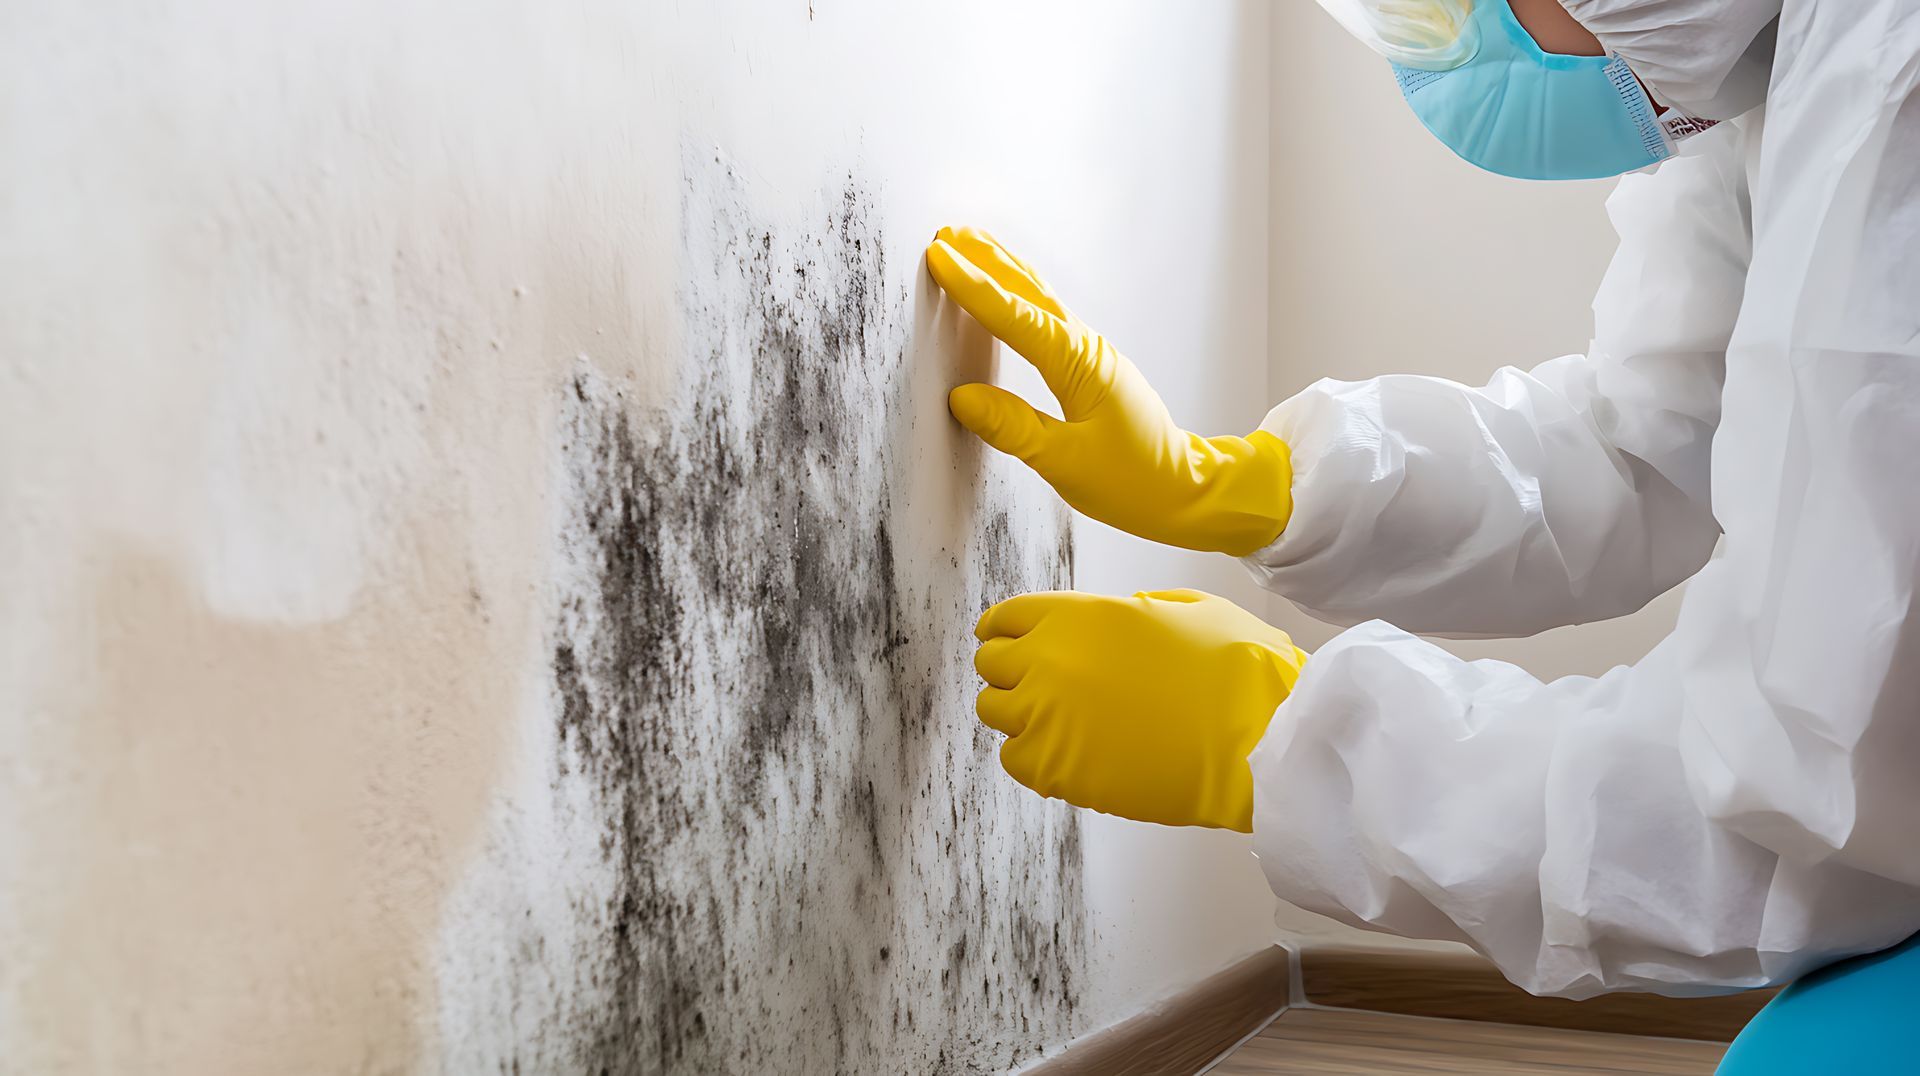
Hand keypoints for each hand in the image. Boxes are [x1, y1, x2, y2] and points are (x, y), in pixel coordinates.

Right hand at [927, 226, 1293, 556]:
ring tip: (972, 242)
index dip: (974, 288)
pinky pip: (1048, 318)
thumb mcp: (1066, 463)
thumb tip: (962, 398)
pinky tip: (1012, 292)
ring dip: (1004, 269)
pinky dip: (1022, 296)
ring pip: (1041, 299)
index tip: (941, 256)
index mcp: (1080, 366)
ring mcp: (1091, 355)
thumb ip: (1012, 428)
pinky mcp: (1090, 367)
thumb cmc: (1133, 481)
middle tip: (946, 232)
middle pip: (1030, 292)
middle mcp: (1087, 350)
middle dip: (986, 260)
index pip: (1017, 318)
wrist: (1185, 489)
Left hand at [971, 588, 1307, 831]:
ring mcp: (1047, 717)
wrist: (1258, 739)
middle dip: (1011, 669)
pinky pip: (1013, 758)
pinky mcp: (1056, 770)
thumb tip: (1118, 618)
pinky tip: (1066, 752)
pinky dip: (1031, 755)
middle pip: (992, 661)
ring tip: (1055, 719)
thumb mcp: (1188, 608)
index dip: (1007, 629)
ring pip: (994, 710)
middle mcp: (1050, 661)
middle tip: (1038, 682)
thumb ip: (1134, 610)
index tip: (1007, 639)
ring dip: (1018, 711)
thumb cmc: (1236, 670)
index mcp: (1079, 615)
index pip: (1007, 617)